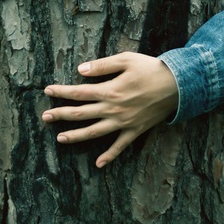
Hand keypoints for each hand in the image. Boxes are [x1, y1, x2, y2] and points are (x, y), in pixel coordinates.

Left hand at [42, 52, 178, 167]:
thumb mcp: (126, 59)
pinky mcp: (135, 130)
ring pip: (95, 132)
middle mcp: (113, 109)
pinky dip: (110, 156)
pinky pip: (120, 146)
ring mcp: (123, 122)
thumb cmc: (151, 68)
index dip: (61, 92)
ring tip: (60, 138)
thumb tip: (80, 70)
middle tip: (45, 117)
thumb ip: (102, 65)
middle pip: (81, 114)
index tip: (47, 91)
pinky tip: (99, 164)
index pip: (79, 93)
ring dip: (76, 136)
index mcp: (109, 90)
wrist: (178, 85)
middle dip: (61, 115)